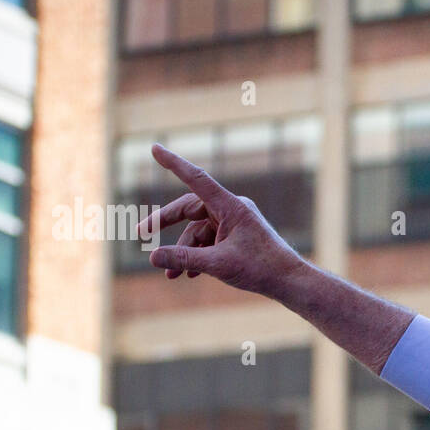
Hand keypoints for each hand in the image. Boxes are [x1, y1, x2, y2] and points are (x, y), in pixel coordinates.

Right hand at [136, 143, 307, 299]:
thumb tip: (152, 258)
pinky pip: (209, 241)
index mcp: (230, 206)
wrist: (290, 281)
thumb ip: (183, 259)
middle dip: (165, 224)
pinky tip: (189, 275)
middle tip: (140, 234)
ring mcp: (234, 223)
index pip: (195, 179)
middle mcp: (231, 209)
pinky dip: (197, 256)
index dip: (173, 163)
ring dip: (182, 252)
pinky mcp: (236, 237)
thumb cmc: (261, 269)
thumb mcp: (218, 265)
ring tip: (171, 276)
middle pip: (188, 209)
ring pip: (198, 231)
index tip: (154, 147)